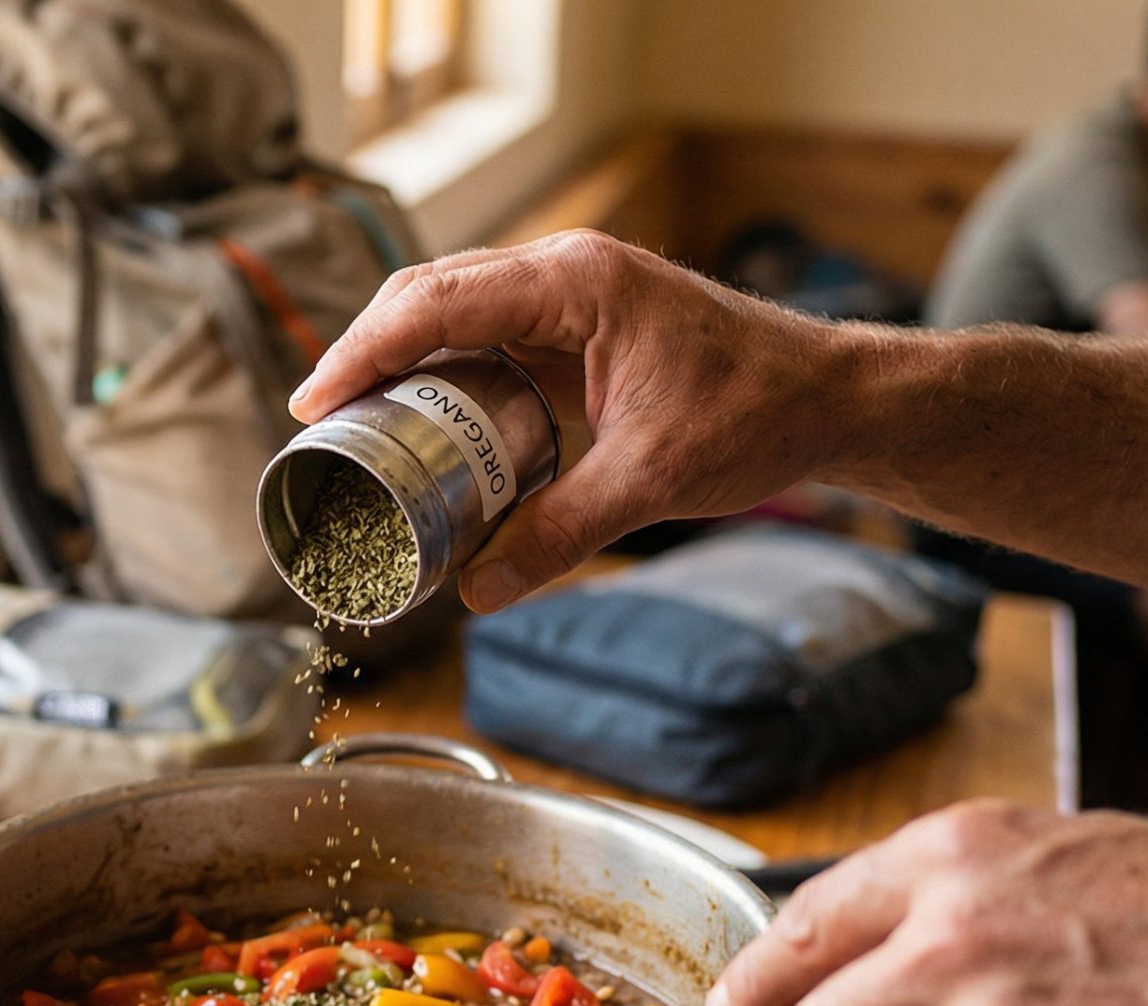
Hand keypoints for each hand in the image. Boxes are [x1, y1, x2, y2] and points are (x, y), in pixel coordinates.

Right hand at [289, 231, 832, 611]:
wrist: (831, 398)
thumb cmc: (759, 415)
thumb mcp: (650, 482)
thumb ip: (559, 534)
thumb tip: (479, 590)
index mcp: (575, 284)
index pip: (438, 303)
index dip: (364, 349)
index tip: (316, 399)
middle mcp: (567, 273)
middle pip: (433, 293)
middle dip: (368, 350)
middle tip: (318, 417)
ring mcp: (575, 295)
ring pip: (460, 311)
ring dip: (405, 359)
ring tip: (356, 422)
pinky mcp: (585, 327)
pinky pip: (495, 339)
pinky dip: (450, 373)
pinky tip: (425, 420)